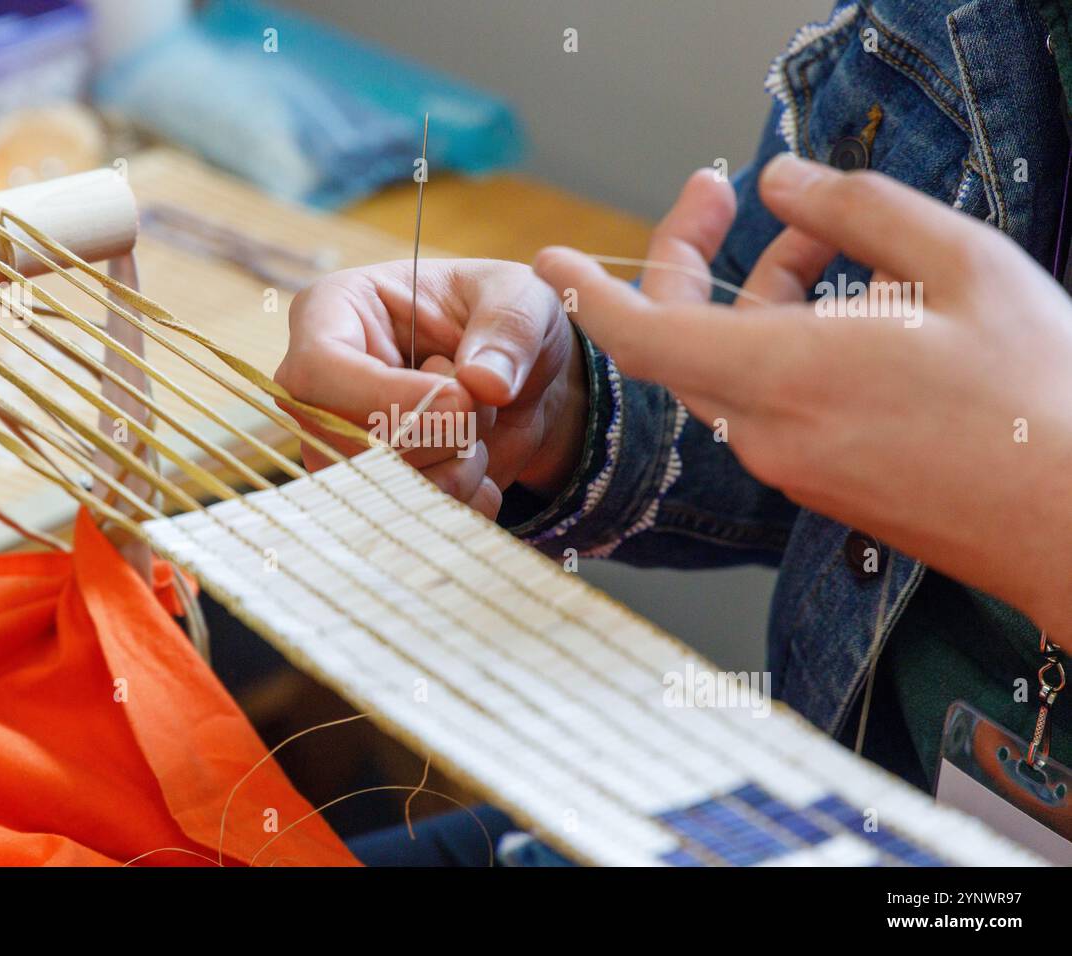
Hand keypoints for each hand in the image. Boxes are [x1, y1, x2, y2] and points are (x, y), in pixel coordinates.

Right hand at [275, 258, 576, 517]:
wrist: (519, 380)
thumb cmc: (502, 319)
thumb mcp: (521, 297)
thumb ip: (510, 329)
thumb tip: (485, 383)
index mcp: (334, 311)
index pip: (319, 367)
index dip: (385, 396)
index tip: (458, 401)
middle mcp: (319, 385)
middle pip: (344, 441)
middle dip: (436, 438)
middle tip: (480, 406)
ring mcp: (338, 443)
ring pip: (374, 489)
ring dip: (452, 474)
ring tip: (479, 435)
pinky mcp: (368, 489)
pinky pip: (402, 519)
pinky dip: (458, 504)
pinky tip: (480, 471)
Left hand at [534, 154, 1071, 637]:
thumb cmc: (1038, 396)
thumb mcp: (962, 265)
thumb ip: (857, 212)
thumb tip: (780, 182)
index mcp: (788, 376)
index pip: (643, 335)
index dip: (589, 293)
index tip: (552, 258)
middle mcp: (768, 431)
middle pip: (680, 338)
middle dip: (690, 258)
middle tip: (725, 192)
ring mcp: (790, 464)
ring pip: (731, 363)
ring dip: (757, 292)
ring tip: (831, 237)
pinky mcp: (817, 481)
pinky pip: (768, 398)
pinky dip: (784, 340)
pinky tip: (855, 305)